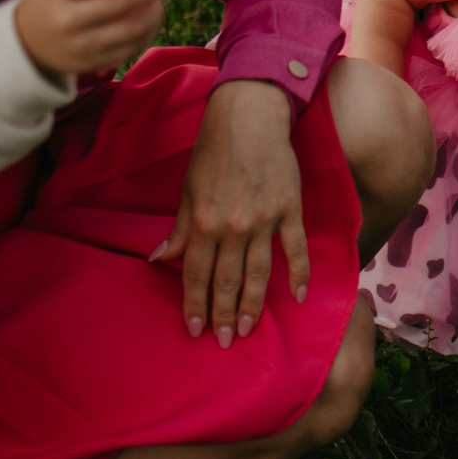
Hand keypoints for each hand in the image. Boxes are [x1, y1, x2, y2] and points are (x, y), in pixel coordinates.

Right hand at [14, 0, 169, 75]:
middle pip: (118, 5)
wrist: (27, 43)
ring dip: (153, 14)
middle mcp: (68, 19)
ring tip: (161, 0)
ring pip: (128, 31)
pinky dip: (145, 35)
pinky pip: (127, 50)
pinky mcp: (92, 63)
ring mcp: (80, 45)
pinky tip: (152, 22)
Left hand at [153, 78, 307, 346]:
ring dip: (253, 304)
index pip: (196, 274)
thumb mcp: (187, 188)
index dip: (194, 304)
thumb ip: (178, 228)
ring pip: (259, 272)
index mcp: (203, 221)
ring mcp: (265, 220)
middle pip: (227, 280)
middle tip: (224, 342)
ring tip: (249, 329)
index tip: (194, 330)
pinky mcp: (290, 210)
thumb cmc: (214, 150)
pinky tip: (298, 296)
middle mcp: (233, 226)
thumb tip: (159, 258)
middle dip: (223, 314)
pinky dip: (298, 273)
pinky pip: (296, 248)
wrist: (251, 116)